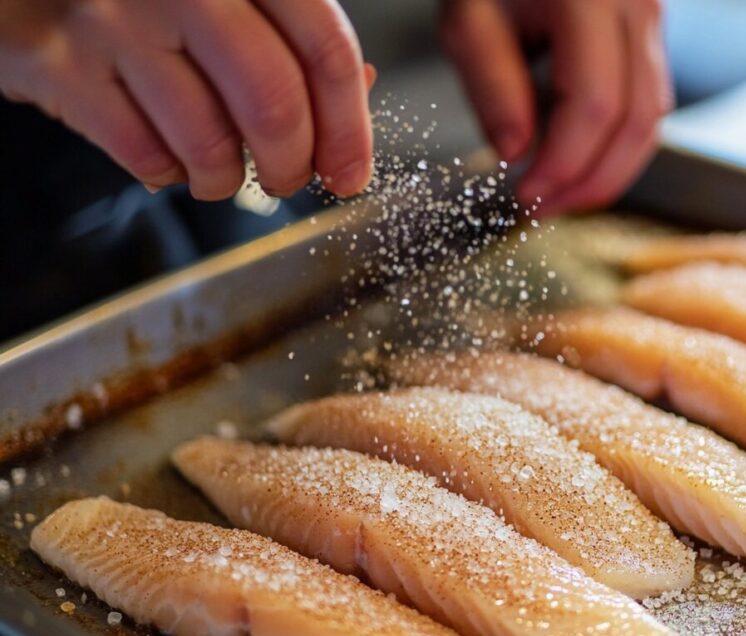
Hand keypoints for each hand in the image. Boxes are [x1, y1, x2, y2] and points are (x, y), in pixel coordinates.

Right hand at [0, 0, 374, 199]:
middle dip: (293, 166)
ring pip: (210, 143)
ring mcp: (114, 18)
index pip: (325, 48)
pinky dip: (170, 173)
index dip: (348, 128)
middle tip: (289, 180)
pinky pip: (145, 155)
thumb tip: (361, 99)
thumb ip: (294, 35)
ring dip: (229, 179)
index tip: (349, 172)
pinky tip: (167, 152)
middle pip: (273, 103)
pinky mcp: (58, 62)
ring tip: (222, 169)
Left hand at [440, 0, 672, 216]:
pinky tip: (577, 161)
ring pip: (652, 118)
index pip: (594, 105)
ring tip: (559, 194)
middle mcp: (635, 5)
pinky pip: (648, 102)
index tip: (525, 196)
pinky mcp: (649, 34)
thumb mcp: (469, 20)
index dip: (563, 164)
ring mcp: (651, 18)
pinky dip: (616, 144)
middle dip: (591, 181)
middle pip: (636, 121)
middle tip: (543, 209)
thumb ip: (492, 87)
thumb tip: (516, 154)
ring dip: (609, 171)